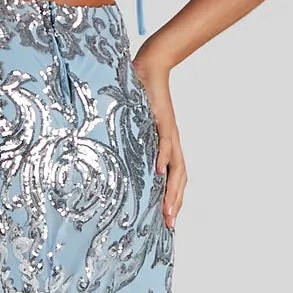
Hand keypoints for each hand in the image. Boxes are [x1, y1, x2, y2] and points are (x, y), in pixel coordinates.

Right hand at [131, 43, 184, 230]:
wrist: (150, 68)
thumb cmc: (141, 97)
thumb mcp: (134, 126)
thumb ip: (130, 143)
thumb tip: (114, 159)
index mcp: (165, 148)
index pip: (173, 179)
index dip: (171, 200)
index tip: (167, 221)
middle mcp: (171, 145)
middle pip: (178, 179)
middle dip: (174, 203)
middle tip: (169, 224)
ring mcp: (169, 133)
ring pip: (175, 168)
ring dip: (172, 190)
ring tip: (168, 209)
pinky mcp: (162, 120)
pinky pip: (164, 143)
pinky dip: (163, 158)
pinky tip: (158, 172)